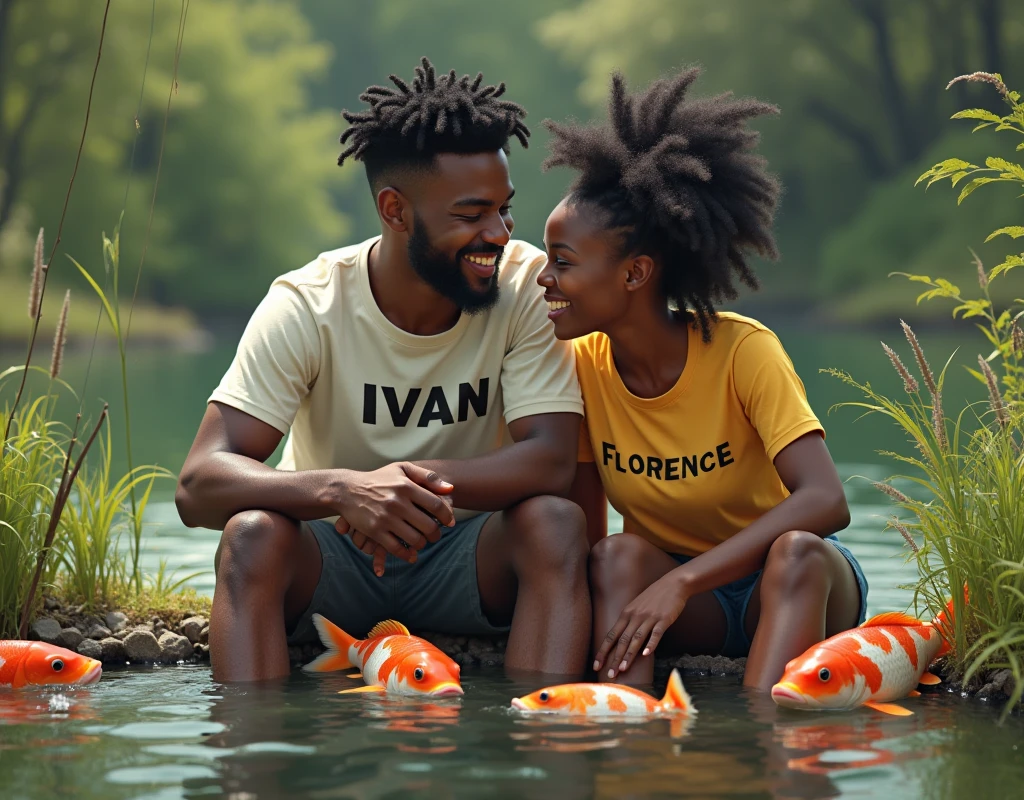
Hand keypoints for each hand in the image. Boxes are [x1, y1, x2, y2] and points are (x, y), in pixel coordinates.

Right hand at [328, 463, 454, 575]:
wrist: (346, 489)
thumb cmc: (379, 479)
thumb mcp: (402, 469)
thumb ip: (427, 477)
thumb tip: (450, 489)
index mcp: (406, 486)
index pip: (436, 505)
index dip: (447, 516)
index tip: (450, 522)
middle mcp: (397, 502)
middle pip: (428, 525)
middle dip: (436, 534)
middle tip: (436, 535)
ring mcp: (385, 518)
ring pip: (415, 539)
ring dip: (423, 544)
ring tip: (423, 542)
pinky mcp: (375, 531)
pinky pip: (396, 549)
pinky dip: (407, 554)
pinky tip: (411, 554)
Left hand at [594, 572, 688, 679]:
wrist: (673, 584)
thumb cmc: (654, 597)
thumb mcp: (636, 606)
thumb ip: (629, 621)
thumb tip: (620, 639)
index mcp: (626, 614)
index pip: (611, 635)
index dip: (603, 651)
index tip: (596, 665)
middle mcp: (635, 616)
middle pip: (622, 640)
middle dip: (615, 658)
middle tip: (610, 674)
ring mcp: (649, 618)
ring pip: (636, 639)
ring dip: (629, 655)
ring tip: (623, 669)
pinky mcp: (663, 619)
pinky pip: (656, 633)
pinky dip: (651, 644)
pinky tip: (646, 655)